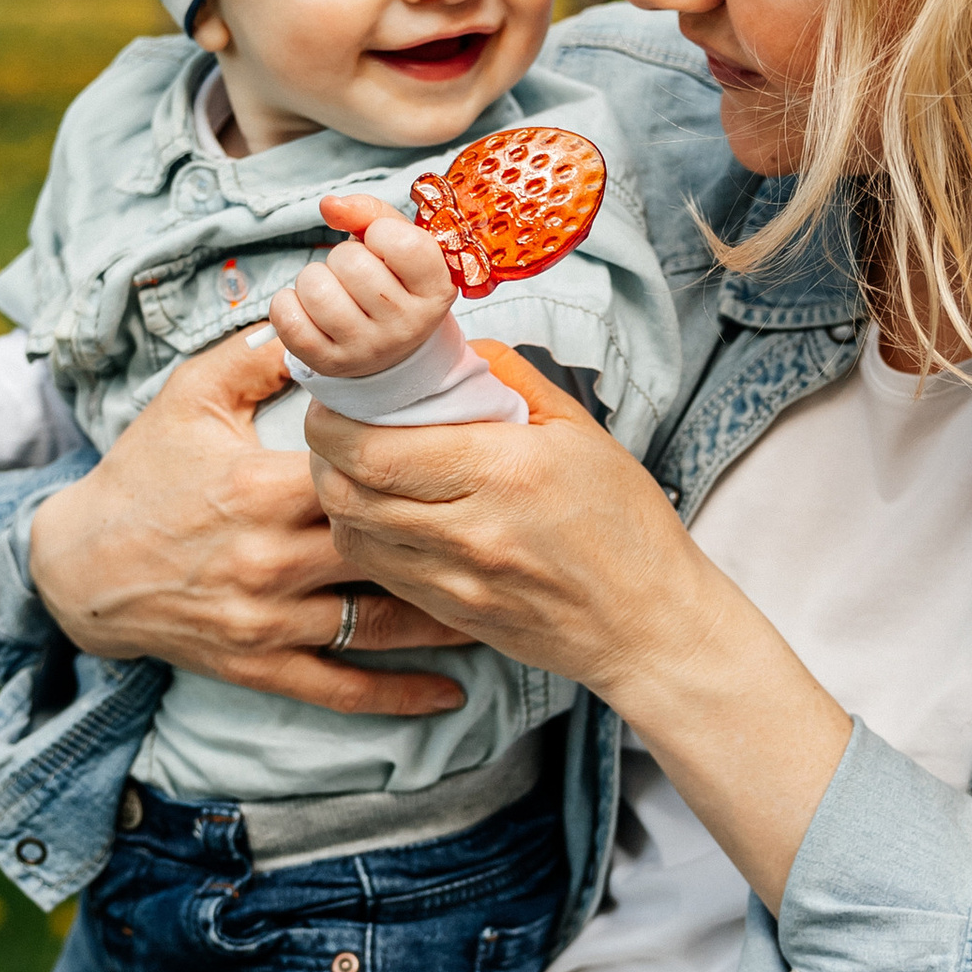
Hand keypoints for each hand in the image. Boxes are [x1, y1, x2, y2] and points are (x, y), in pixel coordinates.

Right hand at [25, 325, 469, 716]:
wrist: (80, 567)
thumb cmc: (142, 474)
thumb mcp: (190, 397)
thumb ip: (260, 354)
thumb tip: (330, 320)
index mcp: (263, 488)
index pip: (363, 477)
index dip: (421, 469)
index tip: (476, 459)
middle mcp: (271, 559)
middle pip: (385, 551)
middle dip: (449, 543)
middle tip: (513, 534)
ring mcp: (268, 619)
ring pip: (378, 625)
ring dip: (444, 620)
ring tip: (502, 603)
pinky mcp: (259, 664)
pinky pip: (340, 687)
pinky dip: (398, 696)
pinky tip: (450, 693)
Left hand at [269, 191, 456, 380]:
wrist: (389, 346)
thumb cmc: (392, 280)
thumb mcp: (398, 242)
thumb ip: (370, 212)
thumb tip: (329, 206)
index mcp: (435, 289)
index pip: (403, 244)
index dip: (381, 231)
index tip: (382, 243)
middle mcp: (407, 325)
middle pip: (350, 262)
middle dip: (342, 255)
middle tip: (354, 272)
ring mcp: (368, 348)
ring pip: (315, 288)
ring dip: (313, 279)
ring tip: (332, 290)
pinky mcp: (330, 363)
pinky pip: (288, 318)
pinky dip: (287, 303)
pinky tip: (307, 307)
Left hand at [304, 348, 852, 909]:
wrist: (649, 624)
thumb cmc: (625, 524)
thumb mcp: (579, 431)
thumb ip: (509, 380)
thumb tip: (452, 348)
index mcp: (504, 471)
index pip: (375, 449)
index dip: (334, 421)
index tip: (336, 397)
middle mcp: (470, 530)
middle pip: (347, 492)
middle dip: (323, 452)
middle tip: (333, 425)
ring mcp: (455, 580)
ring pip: (351, 534)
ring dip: (336, 494)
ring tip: (352, 465)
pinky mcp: (449, 612)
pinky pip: (378, 569)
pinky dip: (363, 533)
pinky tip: (381, 510)